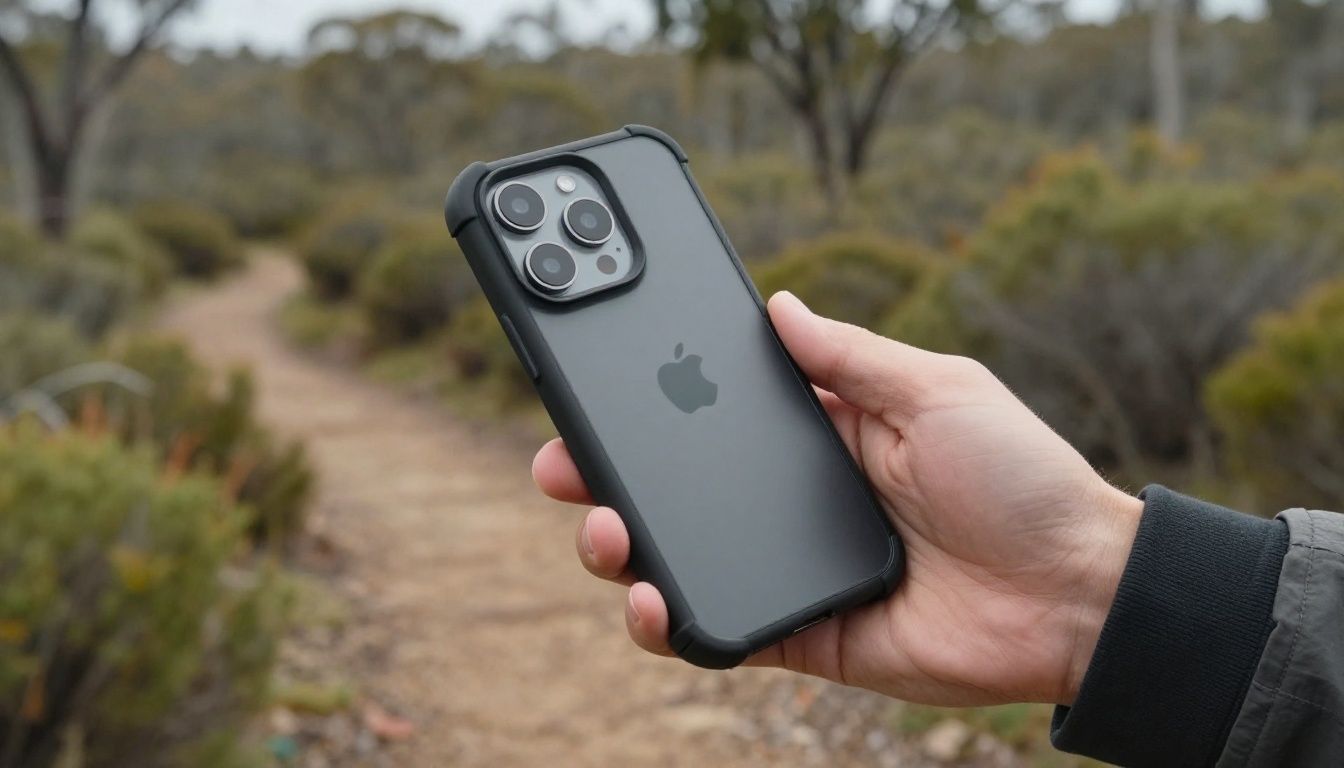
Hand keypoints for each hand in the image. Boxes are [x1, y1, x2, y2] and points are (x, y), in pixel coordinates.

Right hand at [532, 291, 1141, 706]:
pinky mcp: (804, 635)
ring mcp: (795, 570)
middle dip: (609, 478)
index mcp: (827, 436)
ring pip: (684, 559)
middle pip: (683, 490)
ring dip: (623, 548)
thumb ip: (850, 355)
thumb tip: (778, 306)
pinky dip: (671, 622)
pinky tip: (649, 598)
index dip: (655, 406)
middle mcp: (798, 502)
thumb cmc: (1022, 478)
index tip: (597, 392)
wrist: (1077, 592)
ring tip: (602, 532)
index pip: (718, 417)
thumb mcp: (937, 387)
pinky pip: (721, 631)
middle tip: (561, 466)